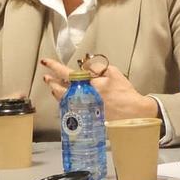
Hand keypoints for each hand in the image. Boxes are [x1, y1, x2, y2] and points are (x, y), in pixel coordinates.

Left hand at [40, 59, 157, 120]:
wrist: (133, 114)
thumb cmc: (124, 93)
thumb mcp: (113, 73)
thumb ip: (97, 68)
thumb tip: (84, 66)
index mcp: (88, 84)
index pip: (66, 73)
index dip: (54, 66)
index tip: (45, 61)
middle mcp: (82, 97)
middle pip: (59, 89)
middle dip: (51, 82)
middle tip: (46, 78)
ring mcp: (82, 109)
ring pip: (63, 100)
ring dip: (56, 92)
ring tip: (53, 87)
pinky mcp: (86, 118)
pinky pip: (71, 109)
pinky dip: (66, 102)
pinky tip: (65, 99)